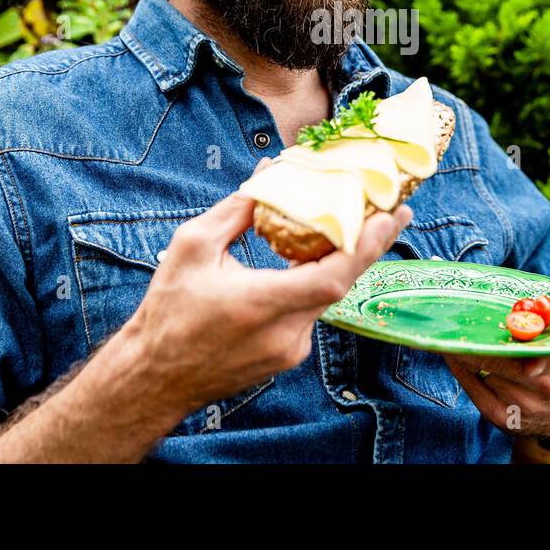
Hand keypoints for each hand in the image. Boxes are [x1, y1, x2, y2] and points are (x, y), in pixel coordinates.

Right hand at [130, 158, 413, 416]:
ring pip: (329, 297)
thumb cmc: (168, 312)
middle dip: (370, 245)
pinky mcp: (288, 356)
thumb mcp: (192, 247)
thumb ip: (236, 210)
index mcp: (261, 304)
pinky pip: (314, 311)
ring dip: (345, 262)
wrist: (155, 376)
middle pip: (343, 284)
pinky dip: (321, 282)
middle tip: (394, 210)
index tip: (390, 217)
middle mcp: (284, 333)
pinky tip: (320, 258)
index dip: (366, 246)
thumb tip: (269, 173)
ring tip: (361, 225)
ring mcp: (290, 350)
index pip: (333, 277)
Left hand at [443, 228, 549, 456]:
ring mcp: (527, 406)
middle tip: (444, 314)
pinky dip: (463, 372)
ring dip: (462, 351)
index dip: (507, 331)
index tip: (481, 317)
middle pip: (498, 358)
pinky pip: (477, 394)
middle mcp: (547, 385)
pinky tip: (451, 352)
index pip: (532, 341)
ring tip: (440, 327)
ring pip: (484, 374)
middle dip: (472, 337)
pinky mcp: (509, 420)